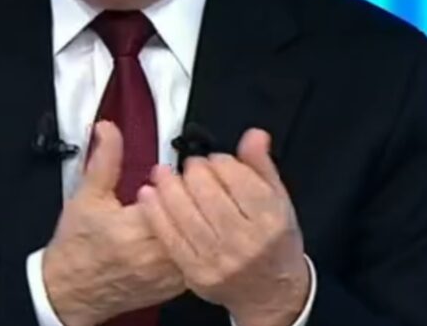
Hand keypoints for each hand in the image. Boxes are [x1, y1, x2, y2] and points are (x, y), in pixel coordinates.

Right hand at [42, 121, 185, 325]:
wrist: (69, 293)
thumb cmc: (75, 249)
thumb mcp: (86, 197)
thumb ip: (104, 160)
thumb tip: (109, 130)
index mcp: (132, 230)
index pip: (175, 197)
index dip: (180, 179)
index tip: (173, 173)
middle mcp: (153, 256)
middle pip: (195, 218)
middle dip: (197, 196)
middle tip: (189, 184)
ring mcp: (166, 276)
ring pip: (203, 240)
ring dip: (203, 220)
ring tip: (195, 205)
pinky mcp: (174, 288)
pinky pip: (200, 260)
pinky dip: (201, 243)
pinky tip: (195, 230)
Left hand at [137, 128, 309, 325]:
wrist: (271, 291)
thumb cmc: (274, 240)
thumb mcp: (277, 199)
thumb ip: (261, 165)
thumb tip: (254, 135)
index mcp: (269, 218)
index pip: (236, 177)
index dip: (219, 161)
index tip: (213, 160)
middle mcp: (246, 241)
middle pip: (207, 192)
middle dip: (192, 171)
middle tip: (189, 167)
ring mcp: (220, 259)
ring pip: (186, 213)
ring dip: (168, 186)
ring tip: (162, 173)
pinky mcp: (197, 273)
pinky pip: (170, 237)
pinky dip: (156, 212)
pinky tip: (149, 195)